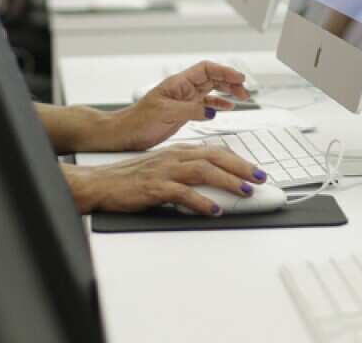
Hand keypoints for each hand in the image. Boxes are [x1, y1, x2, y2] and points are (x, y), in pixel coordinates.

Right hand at [65, 145, 267, 215]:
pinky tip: (213, 209)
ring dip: (227, 181)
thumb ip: (186, 172)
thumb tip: (212, 184)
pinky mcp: (154, 187)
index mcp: (178, 151)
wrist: (101, 182)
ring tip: (244, 192)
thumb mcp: (163, 169)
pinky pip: (182, 193)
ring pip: (203, 171)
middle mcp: (174, 157)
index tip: (255, 170)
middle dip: (241, 167)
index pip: (214, 151)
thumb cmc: (131, 179)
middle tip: (260, 178)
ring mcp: (164, 171)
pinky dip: (201, 201)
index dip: (237, 159)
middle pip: (214, 156)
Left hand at [107, 60, 250, 150]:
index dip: (224, 71)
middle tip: (245, 89)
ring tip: (242, 96)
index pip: (206, 69)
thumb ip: (189, 110)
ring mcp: (184, 100)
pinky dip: (218, 105)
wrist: (125, 133)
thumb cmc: (138, 120)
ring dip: (227, 91)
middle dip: (230, 81)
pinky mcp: (184, 112)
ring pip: (211, 90)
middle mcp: (183, 89)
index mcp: (178, 83)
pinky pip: (206, 105)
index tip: (239, 78)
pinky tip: (227, 108)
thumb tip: (211, 111)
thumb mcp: (165, 113)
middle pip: (212, 77)